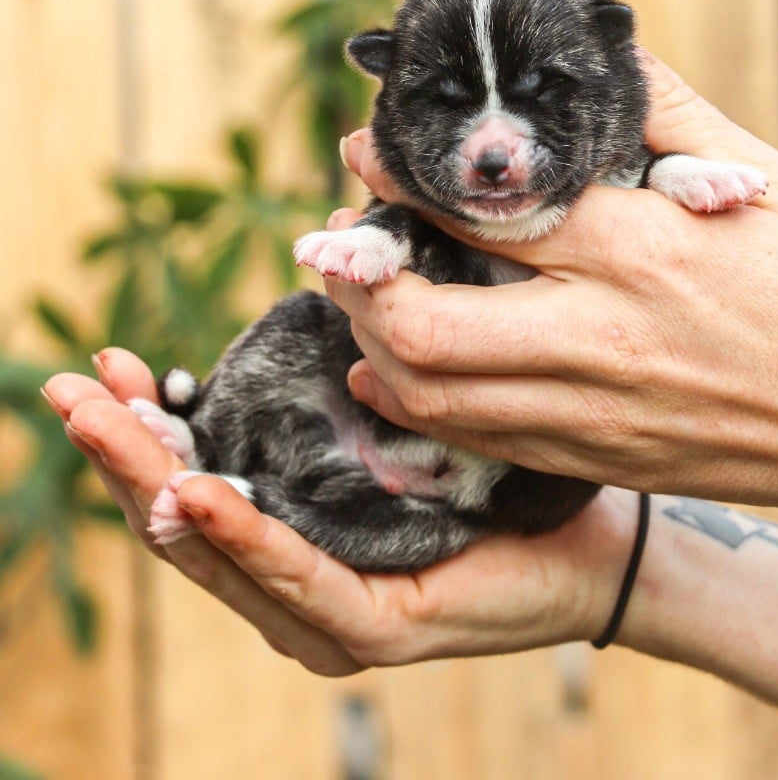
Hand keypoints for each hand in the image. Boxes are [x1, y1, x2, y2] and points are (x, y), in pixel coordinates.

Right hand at [43, 350, 640, 672]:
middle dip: (125, 452)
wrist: (590, 535)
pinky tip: (197, 494)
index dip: (150, 424)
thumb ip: (354, 369)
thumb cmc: (498, 469)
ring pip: (220, 555)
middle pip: (188, 518)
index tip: (111, 362)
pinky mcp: (374, 627)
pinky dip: (243, 538)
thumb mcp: (407, 409)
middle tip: (71, 389)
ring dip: (156, 488)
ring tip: (106, 424)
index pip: (202, 474)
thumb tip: (329, 268)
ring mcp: (331, 609)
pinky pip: (299, 579)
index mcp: (299, 523)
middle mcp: (301, 573)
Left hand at [325, 52, 777, 569]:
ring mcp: (595, 410)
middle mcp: (601, 334)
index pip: (477, 206)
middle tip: (345, 241)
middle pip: (421, 322)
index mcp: (638, 246)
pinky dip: (416, 404)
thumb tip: (600, 56)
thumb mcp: (754, 180)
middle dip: (358, 280)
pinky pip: (477, 440)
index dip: (397, 175)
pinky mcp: (600, 457)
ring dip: (373, 345)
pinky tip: (393, 373)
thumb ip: (663, 113)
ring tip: (362, 302)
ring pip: (431, 395)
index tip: (362, 150)